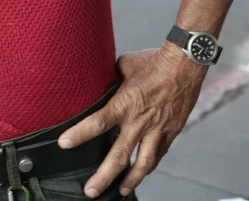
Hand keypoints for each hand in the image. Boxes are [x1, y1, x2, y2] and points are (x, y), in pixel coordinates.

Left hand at [58, 45, 207, 196]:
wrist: (184, 64)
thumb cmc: (153, 61)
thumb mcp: (125, 65)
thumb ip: (112, 78)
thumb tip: (103, 80)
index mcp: (125, 103)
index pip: (98, 122)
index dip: (79, 134)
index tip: (64, 144)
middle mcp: (139, 121)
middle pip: (118, 155)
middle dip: (103, 176)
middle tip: (91, 191)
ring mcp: (157, 129)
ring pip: (143, 163)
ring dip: (130, 180)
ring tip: (120, 191)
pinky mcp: (171, 132)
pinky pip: (159, 154)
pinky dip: (149, 165)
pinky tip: (142, 172)